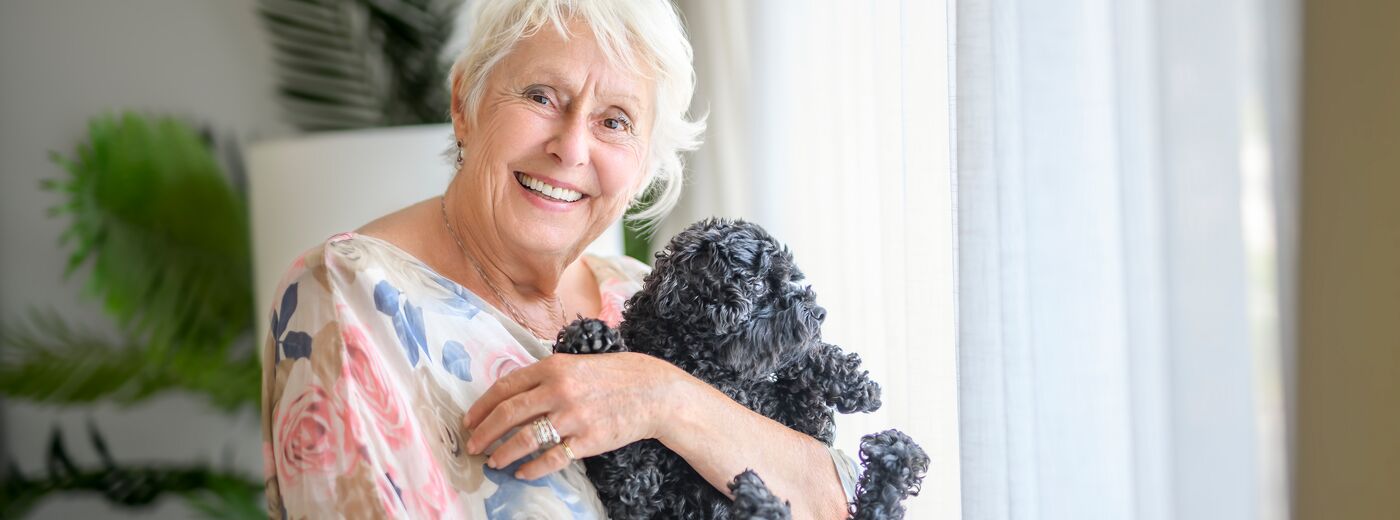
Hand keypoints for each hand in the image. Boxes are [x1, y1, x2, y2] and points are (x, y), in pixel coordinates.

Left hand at [462, 352, 688, 479]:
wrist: (653, 391)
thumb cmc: (613, 376)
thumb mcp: (576, 364)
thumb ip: (545, 376)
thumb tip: (510, 397)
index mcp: (553, 367)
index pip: (505, 387)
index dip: (482, 406)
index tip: (469, 421)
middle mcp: (559, 390)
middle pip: (508, 414)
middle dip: (484, 433)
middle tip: (472, 447)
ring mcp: (573, 416)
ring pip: (525, 439)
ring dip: (503, 454)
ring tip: (493, 462)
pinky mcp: (587, 439)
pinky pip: (551, 458)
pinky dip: (533, 469)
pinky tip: (523, 473)